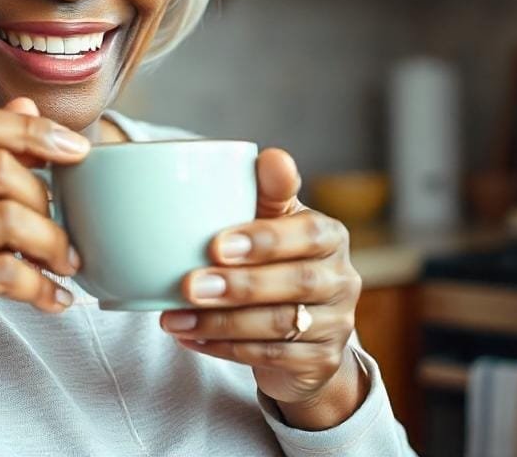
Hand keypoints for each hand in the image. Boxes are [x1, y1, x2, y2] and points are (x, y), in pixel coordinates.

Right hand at [0, 98, 87, 390]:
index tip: (76, 150)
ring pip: (8, 219)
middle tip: (63, 230)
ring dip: (53, 243)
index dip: (31, 129)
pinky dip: (41, 285)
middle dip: (46, 199)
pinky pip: (4, 272)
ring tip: (66, 263)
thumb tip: (27, 105)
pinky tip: (54, 296)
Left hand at [159, 149, 365, 422]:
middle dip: (239, 286)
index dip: (264, 239)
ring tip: (173, 318)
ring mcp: (336, 324)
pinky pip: (272, 358)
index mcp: (330, 235)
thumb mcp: (273, 220)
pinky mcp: (320, 361)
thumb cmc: (278, 258)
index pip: (308, 233)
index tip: (216, 245)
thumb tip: (271, 156)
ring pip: (280, 326)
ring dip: (222, 323)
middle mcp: (342, 279)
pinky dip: (225, 349)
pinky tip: (190, 338)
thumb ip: (267, 190)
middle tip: (188, 286)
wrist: (304, 328)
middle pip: (296, 283)